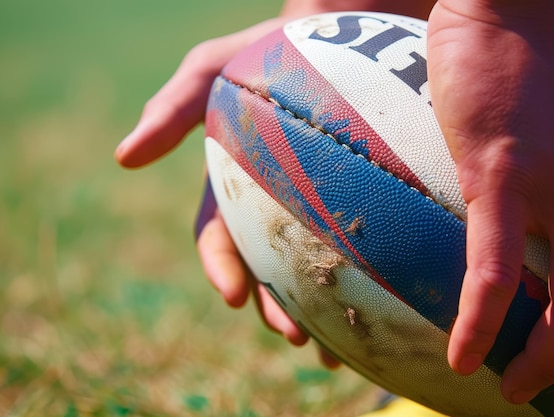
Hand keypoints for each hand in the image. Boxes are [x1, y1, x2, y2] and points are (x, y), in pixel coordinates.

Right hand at [116, 0, 434, 367]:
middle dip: (276, 310)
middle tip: (298, 337)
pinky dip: (367, 284)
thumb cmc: (266, 51)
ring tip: (343, 350)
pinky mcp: (354, 203)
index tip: (235, 296)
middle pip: (268, 272)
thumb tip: (123, 157)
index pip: (219, 240)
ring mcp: (311, 208)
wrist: (330, 36)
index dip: (222, 270)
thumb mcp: (212, 67)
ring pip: (312, 274)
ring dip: (321, 314)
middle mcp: (268, 207)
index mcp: (231, 188)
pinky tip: (390, 310)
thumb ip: (171, 108)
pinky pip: (361, 251)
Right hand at [427, 0, 553, 403]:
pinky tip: (461, 354)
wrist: (506, 5)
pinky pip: (494, 266)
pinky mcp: (504, 175)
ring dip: (543, 360)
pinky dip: (479, 316)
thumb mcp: (532, 136)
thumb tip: (495, 226)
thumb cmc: (520, 67)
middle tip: (538, 388)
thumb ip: (525, 187)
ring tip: (514, 390)